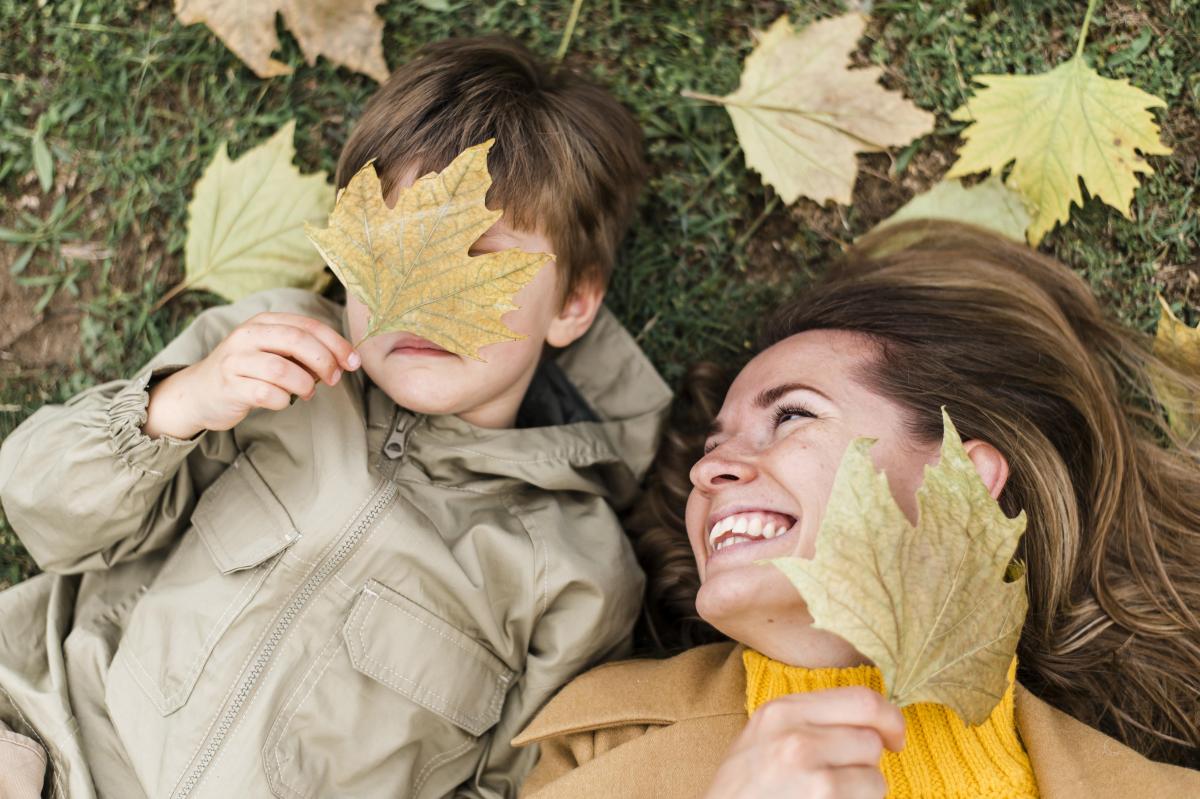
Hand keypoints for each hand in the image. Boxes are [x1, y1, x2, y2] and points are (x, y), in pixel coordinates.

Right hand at [143, 312, 360, 438]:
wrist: (200, 392)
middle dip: (324, 361)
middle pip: (297, 341)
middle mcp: (247, 335)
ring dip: (304, 384)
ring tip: (307, 393)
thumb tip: (343, 361)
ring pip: (282, 369)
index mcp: (264, 322)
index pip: (308, 326)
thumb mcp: (274, 352)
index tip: (353, 362)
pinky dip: (282, 401)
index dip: (336, 344)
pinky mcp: (229, 386)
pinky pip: (265, 394)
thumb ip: (303, 352)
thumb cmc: (248, 371)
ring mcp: (235, 360)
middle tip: (334, 379)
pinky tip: (282, 401)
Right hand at [703, 687, 904, 798]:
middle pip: (871, 739)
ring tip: (831, 798)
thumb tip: (871, 721)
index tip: (893, 738)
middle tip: (848, 779)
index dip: (889, 719)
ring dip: (864, 794)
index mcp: (782, 710)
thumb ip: (810, 720)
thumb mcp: (765, 736)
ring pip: (875, 777)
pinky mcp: (822, 798)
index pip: (862, 698)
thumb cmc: (745, 789)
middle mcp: (795, 734)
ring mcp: (809, 770)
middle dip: (868, 764)